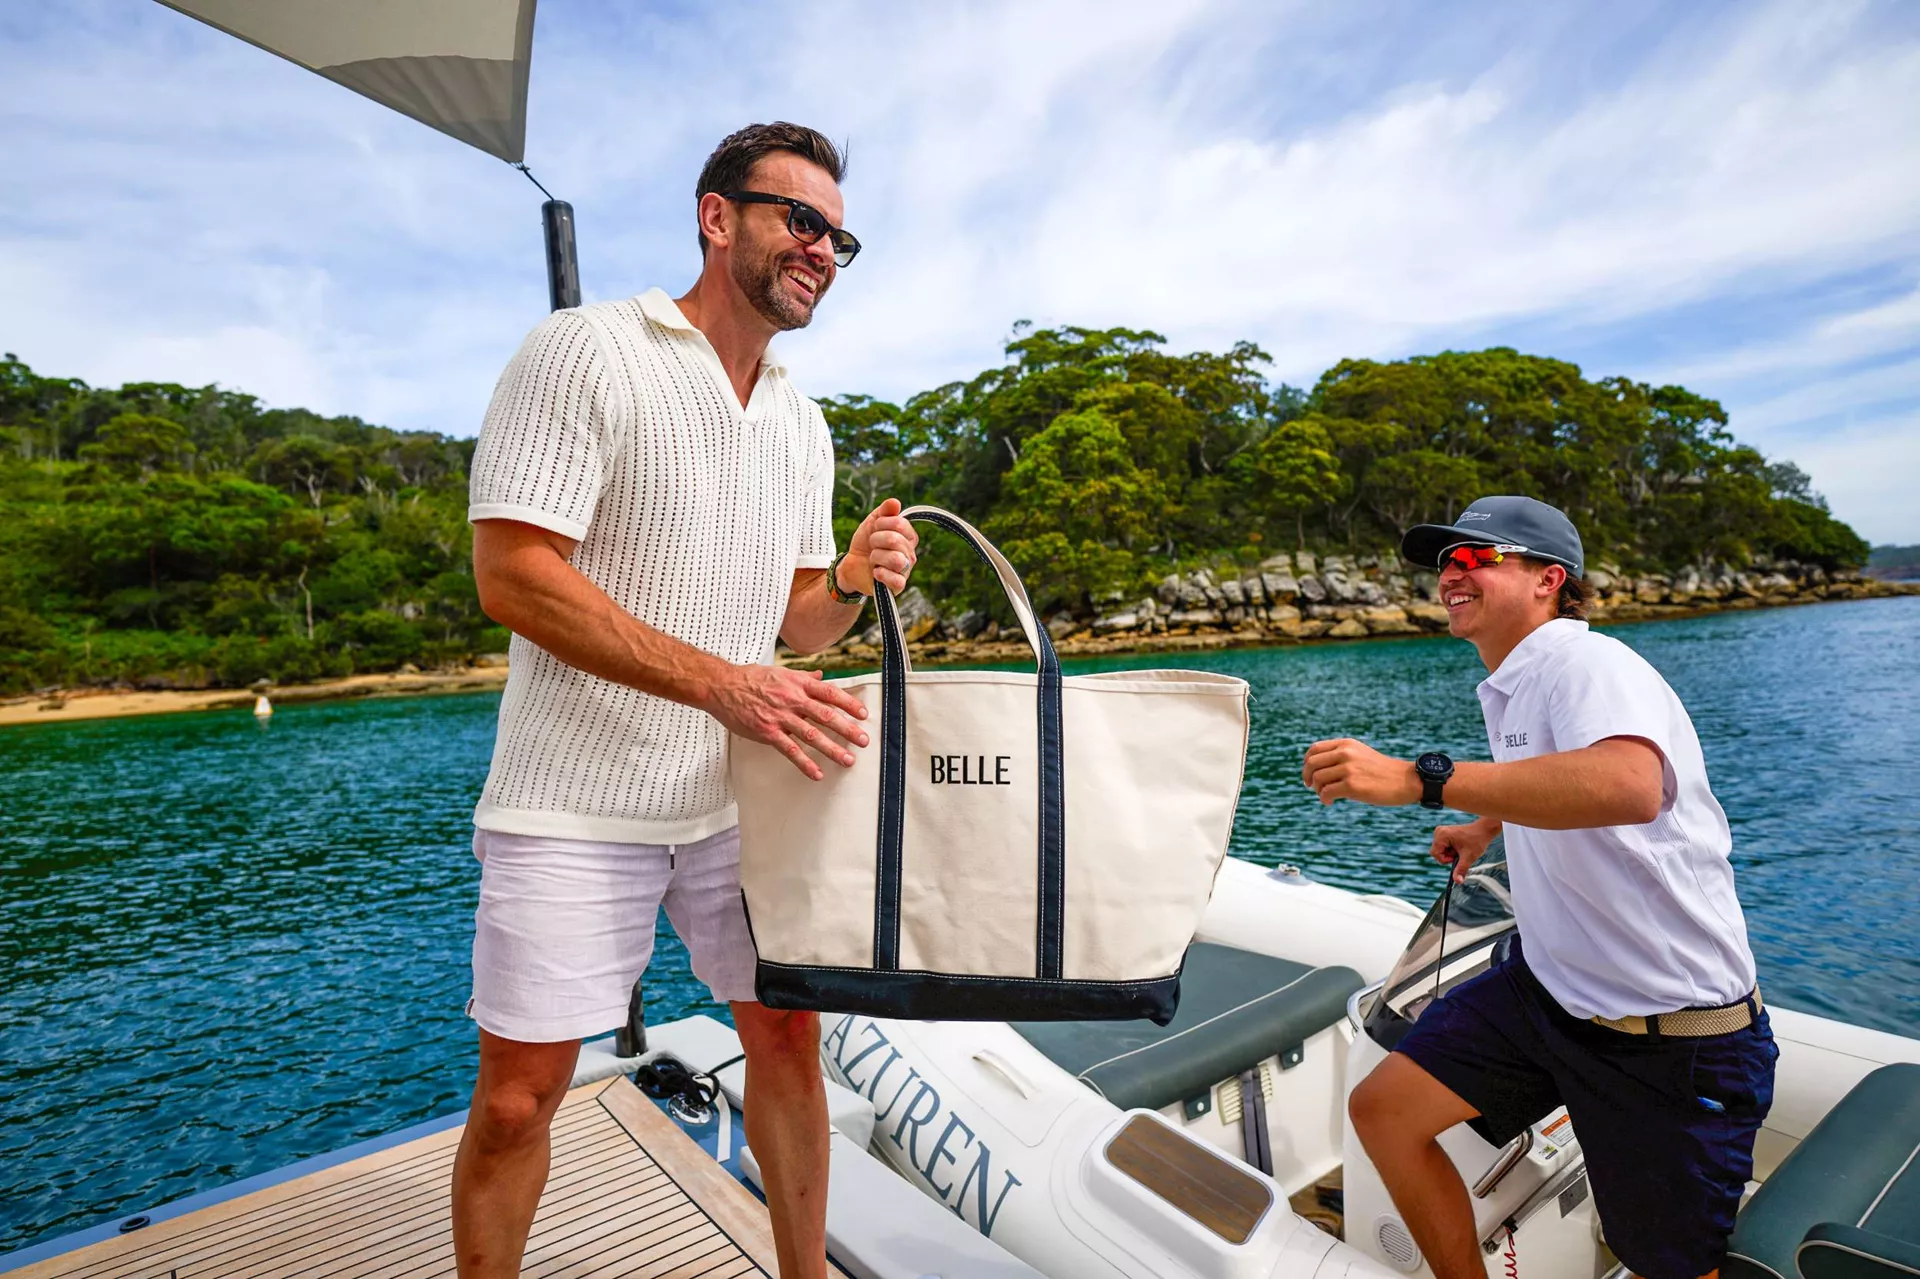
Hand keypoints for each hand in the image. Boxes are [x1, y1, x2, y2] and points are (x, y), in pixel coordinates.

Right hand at [706, 665, 869, 779]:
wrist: (722, 686)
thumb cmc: (751, 678)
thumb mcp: (781, 672)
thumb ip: (803, 677)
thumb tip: (821, 676)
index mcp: (798, 684)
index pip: (830, 693)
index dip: (849, 704)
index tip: (863, 714)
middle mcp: (792, 699)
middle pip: (826, 716)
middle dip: (848, 729)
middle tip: (864, 740)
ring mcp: (780, 717)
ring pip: (812, 735)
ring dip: (832, 749)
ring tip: (848, 760)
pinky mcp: (768, 732)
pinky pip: (790, 750)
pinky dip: (804, 763)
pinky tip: (817, 774)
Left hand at [839, 498, 918, 595]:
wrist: (852, 565)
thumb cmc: (866, 544)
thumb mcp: (872, 523)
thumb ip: (884, 511)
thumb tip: (895, 502)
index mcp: (908, 537)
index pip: (900, 524)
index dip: (882, 524)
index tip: (874, 528)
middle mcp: (910, 554)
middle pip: (895, 540)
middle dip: (875, 540)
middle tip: (872, 545)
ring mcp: (905, 571)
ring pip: (896, 559)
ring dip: (877, 557)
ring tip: (873, 559)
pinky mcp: (898, 586)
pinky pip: (896, 580)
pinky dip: (882, 574)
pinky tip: (875, 572)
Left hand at [1301, 738, 1419, 806]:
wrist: (1406, 780)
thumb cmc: (1382, 771)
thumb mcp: (1360, 755)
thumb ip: (1340, 756)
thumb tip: (1315, 768)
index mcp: (1346, 744)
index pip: (1314, 749)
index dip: (1306, 763)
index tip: (1309, 774)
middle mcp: (1345, 753)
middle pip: (1311, 764)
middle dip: (1307, 777)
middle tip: (1312, 787)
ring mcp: (1348, 769)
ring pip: (1317, 779)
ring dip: (1317, 790)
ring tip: (1327, 796)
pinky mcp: (1352, 785)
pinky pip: (1326, 792)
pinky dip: (1324, 799)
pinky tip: (1330, 802)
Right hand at [1431, 819, 1498, 881]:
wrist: (1483, 830)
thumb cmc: (1477, 840)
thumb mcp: (1469, 857)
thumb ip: (1461, 869)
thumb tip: (1457, 881)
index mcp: (1441, 835)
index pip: (1435, 854)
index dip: (1446, 859)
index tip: (1456, 857)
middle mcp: (1438, 832)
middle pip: (1436, 852)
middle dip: (1448, 856)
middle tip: (1459, 852)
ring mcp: (1440, 832)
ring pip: (1439, 851)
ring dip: (1449, 853)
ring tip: (1460, 848)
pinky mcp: (1443, 834)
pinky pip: (1442, 847)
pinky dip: (1450, 850)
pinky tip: (1459, 846)